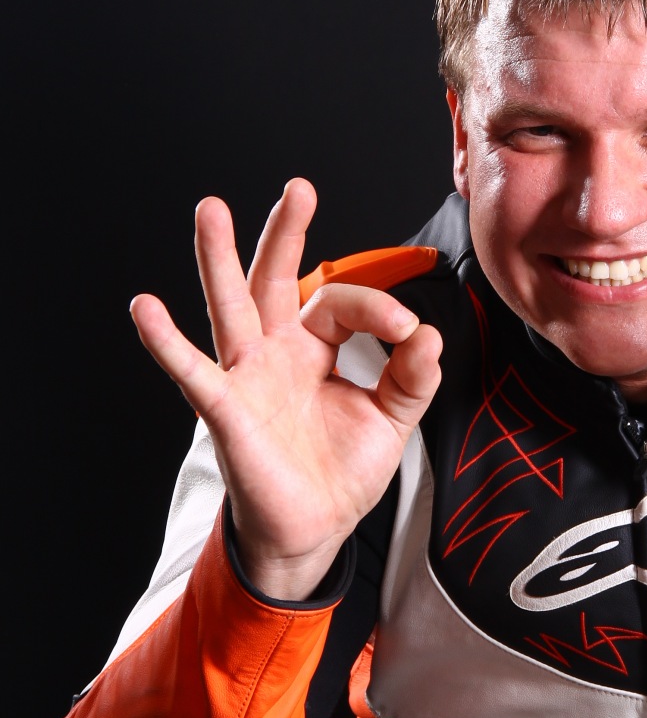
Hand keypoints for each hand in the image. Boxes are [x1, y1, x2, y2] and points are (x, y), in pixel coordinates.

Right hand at [130, 179, 442, 600]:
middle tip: (298, 189)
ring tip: (210, 210)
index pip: (343, 304)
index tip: (407, 330)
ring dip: (218, 259)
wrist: (316, 529)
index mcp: (315, 347)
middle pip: (274, 279)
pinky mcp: (226, 411)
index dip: (378, 308)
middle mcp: (276, 351)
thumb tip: (429, 334)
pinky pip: (194, 373)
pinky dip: (167, 343)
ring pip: (230, 307)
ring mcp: (246, 377)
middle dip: (284, 233)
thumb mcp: (393, 418)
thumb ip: (414, 376)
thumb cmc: (343, 469)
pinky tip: (145, 308)